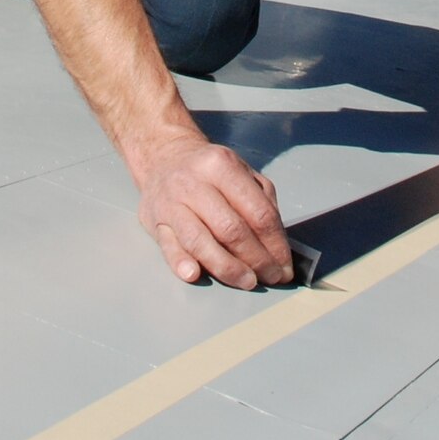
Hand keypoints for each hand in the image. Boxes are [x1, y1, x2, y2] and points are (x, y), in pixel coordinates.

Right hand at [132, 133, 292, 288]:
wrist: (163, 157)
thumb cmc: (209, 172)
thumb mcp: (241, 172)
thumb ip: (262, 202)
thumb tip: (277, 246)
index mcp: (222, 166)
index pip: (258, 212)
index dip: (276, 245)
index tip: (284, 266)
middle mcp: (194, 182)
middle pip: (231, 229)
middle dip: (256, 259)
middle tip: (271, 277)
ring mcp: (171, 202)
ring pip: (200, 241)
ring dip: (227, 267)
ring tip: (247, 282)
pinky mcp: (154, 221)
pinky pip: (168, 246)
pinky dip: (180, 262)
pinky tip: (194, 274)